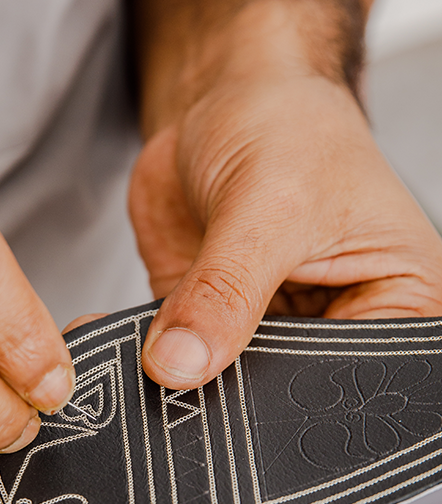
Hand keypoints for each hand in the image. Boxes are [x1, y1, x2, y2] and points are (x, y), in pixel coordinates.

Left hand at [130, 72, 441, 389]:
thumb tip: (183, 363)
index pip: (348, 380)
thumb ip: (227, 291)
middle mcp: (334, 324)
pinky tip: (115, 339)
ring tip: (146, 353)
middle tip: (179, 372)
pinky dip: (142, 350)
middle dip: (225, 386)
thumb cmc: (287, 129)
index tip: (230, 384)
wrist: (227, 104)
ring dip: (175, 372)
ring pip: (220, 380)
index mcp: (395, 301)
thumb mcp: (269, 206)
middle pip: (282, 392)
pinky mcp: (211, 322)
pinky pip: (174, 355)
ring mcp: (267, 328)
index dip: (287, 393)